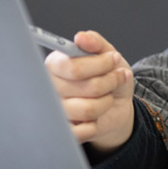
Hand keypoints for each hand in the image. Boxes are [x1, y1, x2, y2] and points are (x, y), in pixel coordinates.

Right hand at [44, 30, 134, 154]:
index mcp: (54, 65)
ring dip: (107, 100)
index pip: (71, 67)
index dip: (99, 64)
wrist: (117, 104)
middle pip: (85, 87)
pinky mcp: (64, 131)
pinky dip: (98, 122)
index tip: (113, 58)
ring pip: (88, 109)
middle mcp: (50, 88)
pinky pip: (83, 131)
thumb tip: (81, 37)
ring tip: (109, 95)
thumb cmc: (107, 76)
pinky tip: (98, 116)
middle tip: (117, 76)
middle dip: (110, 81)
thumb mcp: (107, 54)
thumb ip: (96, 43)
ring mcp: (55, 111)